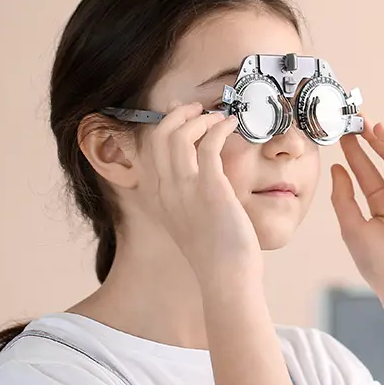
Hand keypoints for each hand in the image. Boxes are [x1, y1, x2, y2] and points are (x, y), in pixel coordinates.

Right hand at [136, 102, 262, 285]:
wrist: (226, 276)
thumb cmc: (217, 252)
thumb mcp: (191, 222)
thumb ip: (188, 199)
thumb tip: (201, 178)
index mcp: (158, 197)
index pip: (150, 148)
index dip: (164, 124)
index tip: (182, 114)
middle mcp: (166, 190)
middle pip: (160, 135)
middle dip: (179, 114)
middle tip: (200, 109)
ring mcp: (185, 189)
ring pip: (179, 134)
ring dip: (200, 118)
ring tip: (219, 117)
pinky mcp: (210, 189)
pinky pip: (209, 144)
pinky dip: (220, 128)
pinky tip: (233, 126)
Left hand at [330, 122, 383, 297]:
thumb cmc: (378, 263)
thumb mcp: (352, 226)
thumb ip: (344, 196)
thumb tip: (337, 167)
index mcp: (382, 203)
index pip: (367, 169)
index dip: (357, 149)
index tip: (343, 130)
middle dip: (376, 138)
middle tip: (360, 119)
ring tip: (379, 129)